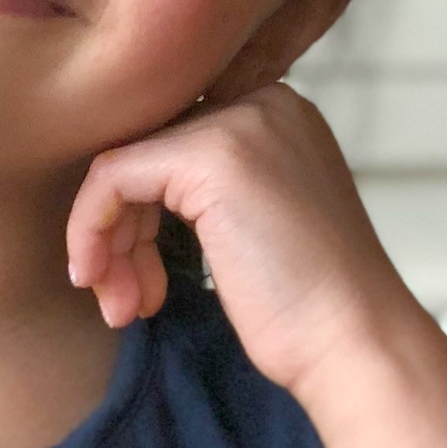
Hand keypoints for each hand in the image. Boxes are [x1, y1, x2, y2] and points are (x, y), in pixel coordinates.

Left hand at [65, 85, 429, 403]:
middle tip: (122, 300)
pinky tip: (104, 284)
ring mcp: (239, 125)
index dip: (142, 213)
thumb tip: (121, 200)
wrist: (354, 343)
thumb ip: (208, 196)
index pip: (173, 143)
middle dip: (121, 232)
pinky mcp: (210, 158)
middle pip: (146, 152)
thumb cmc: (309, 310)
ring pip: (123, 166)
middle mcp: (262, 104)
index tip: (139, 279)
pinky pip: (112, 177)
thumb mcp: (255, 228)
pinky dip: (91, 231)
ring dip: (109, 244)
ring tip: (122, 308)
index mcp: (279, 116)